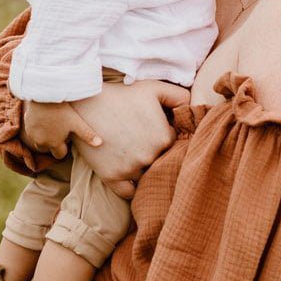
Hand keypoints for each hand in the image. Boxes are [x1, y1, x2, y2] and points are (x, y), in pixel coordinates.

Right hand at [22, 83, 175, 199]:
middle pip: (160, 164)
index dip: (164, 142)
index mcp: (163, 138)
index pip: (173, 148)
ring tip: (133, 158)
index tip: (153, 134)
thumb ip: (180, 96)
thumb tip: (194, 107)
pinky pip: (129, 193)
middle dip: (155, 157)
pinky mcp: (111, 177)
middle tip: (142, 146)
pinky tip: (129, 177)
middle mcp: (150, 157)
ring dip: (143, 172)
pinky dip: (131, 188)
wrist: (85, 103)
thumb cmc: (121, 94)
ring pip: (146, 178)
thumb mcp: (154, 88)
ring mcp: (130, 169)